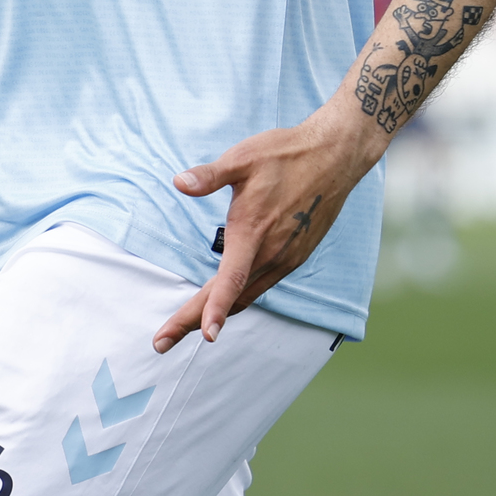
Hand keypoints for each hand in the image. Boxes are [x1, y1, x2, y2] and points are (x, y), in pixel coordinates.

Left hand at [153, 104, 384, 352]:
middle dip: (195, 321)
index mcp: (254, 231)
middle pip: (231, 297)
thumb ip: (210, 175)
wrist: (334, 157)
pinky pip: (261, 285)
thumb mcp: (242, 158)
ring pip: (247, 295)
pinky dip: (238, 298)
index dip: (215, 308)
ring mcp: (286, 257)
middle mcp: (272, 252)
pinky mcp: (295, 256)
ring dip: (217, 312)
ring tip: (185, 328)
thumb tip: (179, 183)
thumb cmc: (285, 153)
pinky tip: (225, 299)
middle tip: (161, 341)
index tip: (204, 335)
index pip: (231, 279)